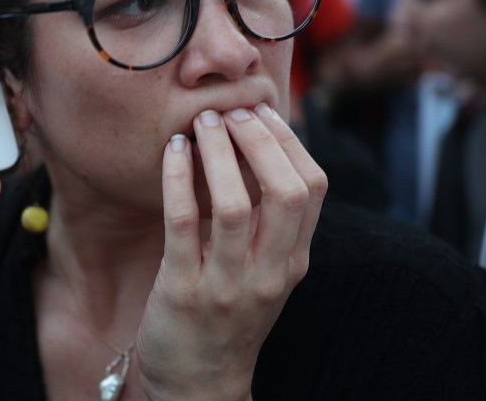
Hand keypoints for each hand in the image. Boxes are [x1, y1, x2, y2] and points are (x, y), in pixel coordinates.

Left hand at [137, 104, 326, 399]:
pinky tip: (172, 151)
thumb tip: (259, 146)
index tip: (261, 112)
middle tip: (230, 112)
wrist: (199, 384)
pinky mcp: (182, 290)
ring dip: (218, 153)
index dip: (289, 141)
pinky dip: (178, 177)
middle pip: (285, 191)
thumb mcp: (264, 272)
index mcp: (294, 261)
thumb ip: (268, 222)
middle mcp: (270, 273)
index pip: (312, 187)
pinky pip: (182, 222)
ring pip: (233, 204)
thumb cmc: (230, 316)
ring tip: (201, 124)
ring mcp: (228, 285)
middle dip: (259, 140)